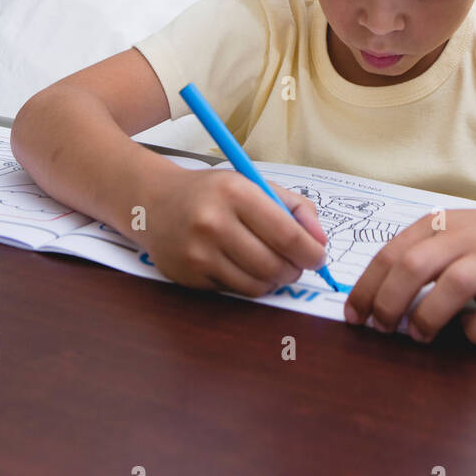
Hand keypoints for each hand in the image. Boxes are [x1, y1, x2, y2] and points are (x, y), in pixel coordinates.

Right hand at [144, 164, 328, 295]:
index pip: (285, 233)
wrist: (155, 203)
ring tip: (274, 267)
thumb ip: (293, 207)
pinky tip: (243, 267)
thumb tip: (320, 240)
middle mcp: (213, 222)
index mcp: (235, 192)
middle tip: (297, 266)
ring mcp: (197, 252)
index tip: (319, 257)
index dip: (310, 252)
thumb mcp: (252, 184)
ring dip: (274, 281)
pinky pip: (233, 291)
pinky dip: (248, 284)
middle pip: (273, 264)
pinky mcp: (188, 276)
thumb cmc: (212, 193)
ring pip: (255, 284)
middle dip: (294, 270)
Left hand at [344, 199, 475, 344]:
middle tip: (381, 328)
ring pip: (455, 284)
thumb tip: (371, 297)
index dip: (367, 288)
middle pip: (415, 265)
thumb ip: (411, 256)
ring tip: (418, 335)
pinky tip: (469, 332)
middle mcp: (461, 239)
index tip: (355, 316)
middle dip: (389, 301)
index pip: (390, 254)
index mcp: (435, 225)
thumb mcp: (442, 233)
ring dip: (429, 315)